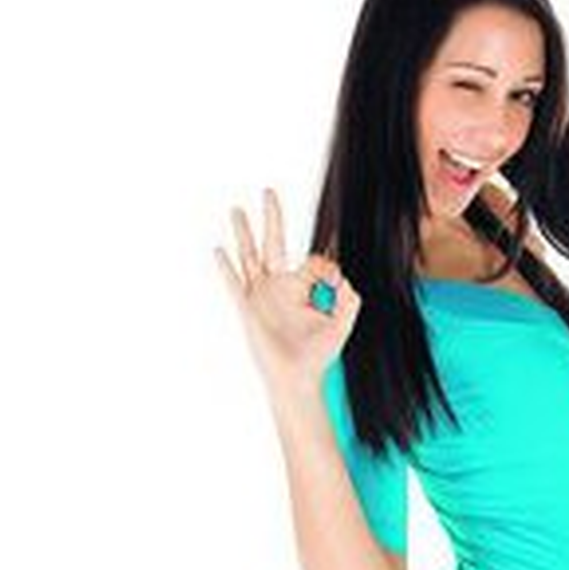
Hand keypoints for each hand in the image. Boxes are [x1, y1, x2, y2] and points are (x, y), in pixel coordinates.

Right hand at [214, 188, 361, 394]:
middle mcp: (278, 285)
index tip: (335, 267)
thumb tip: (343, 274)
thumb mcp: (342, 321)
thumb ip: (349, 296)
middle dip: (272, 217)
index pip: (312, 259)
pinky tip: (219, 250)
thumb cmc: (318, 352)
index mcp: (301, 286)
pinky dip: (227, 268)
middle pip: (273, 242)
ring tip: (238, 209)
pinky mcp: (248, 309)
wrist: (299, 378)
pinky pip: (234, 284)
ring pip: (250, 255)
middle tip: (269, 191)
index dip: (326, 263)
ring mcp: (260, 295)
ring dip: (244, 232)